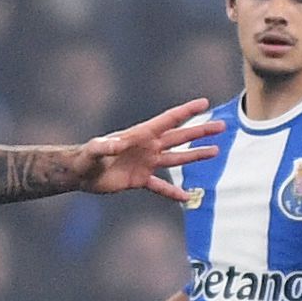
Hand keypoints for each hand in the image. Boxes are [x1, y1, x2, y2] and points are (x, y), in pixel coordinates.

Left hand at [77, 99, 219, 200]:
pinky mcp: (141, 179)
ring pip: (177, 157)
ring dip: (196, 155)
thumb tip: (118, 144)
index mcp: (140, 135)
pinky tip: (188, 197)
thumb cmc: (85, 157)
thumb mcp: (94, 149)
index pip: (168, 120)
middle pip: (180, 136)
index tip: (205, 103)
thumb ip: (106, 145)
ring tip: (215, 151)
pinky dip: (174, 192)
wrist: (80, 174)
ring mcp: (146, 163)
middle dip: (201, 131)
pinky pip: (162, 186)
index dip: (187, 111)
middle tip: (222, 127)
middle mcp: (147, 147)